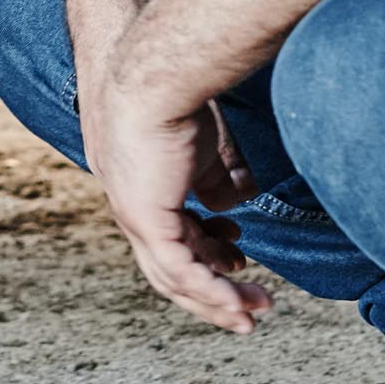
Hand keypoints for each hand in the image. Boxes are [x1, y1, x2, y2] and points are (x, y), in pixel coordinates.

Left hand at [88, 72, 269, 333]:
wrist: (153, 75)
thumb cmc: (176, 95)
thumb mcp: (203, 147)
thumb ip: (214, 179)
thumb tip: (225, 206)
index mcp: (140, 187)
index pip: (169, 234)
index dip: (206, 250)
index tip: (239, 249)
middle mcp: (129, 204)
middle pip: (167, 267)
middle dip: (211, 290)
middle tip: (247, 305)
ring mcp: (133, 214)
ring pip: (174, 278)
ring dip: (218, 300)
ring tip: (255, 308)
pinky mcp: (145, 218)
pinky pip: (180, 272)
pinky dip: (212, 293)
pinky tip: (239, 305)